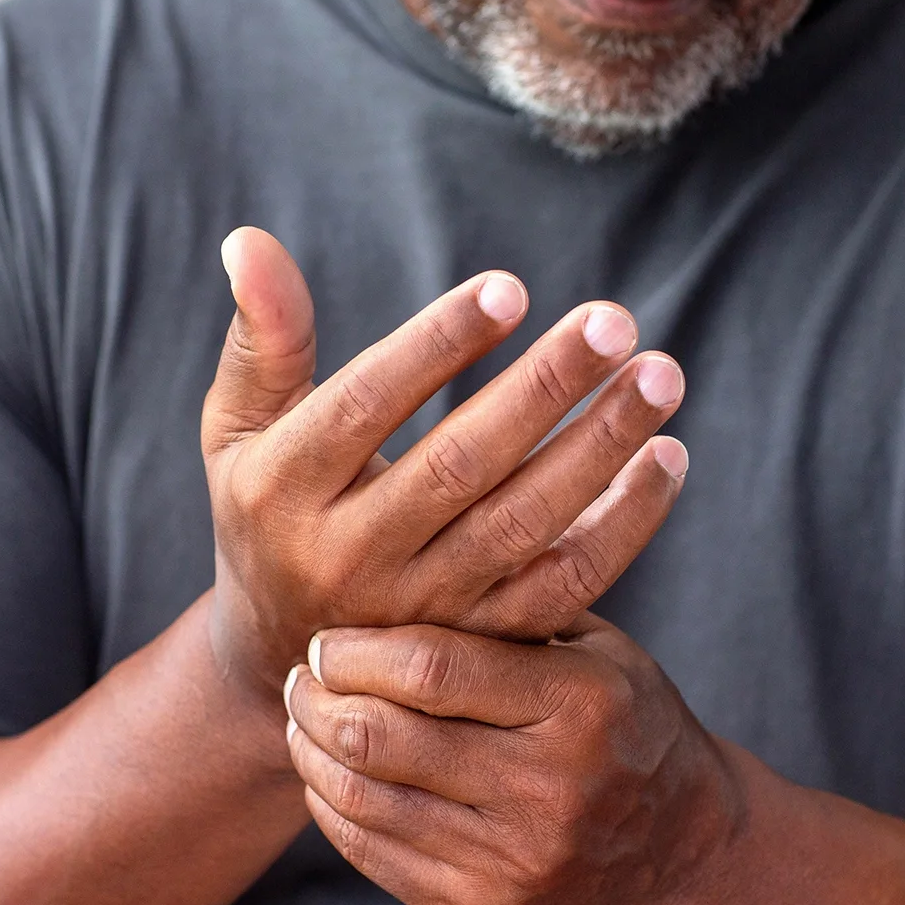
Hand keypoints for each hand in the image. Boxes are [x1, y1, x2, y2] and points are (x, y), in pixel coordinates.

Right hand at [201, 227, 689, 700]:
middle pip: (460, 464)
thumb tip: (251, 239)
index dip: (438, 346)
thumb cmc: (270, 510)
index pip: (366, 406)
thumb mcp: (238, 431)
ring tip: (660, 376)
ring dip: (600, 447)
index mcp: (282, 490)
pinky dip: (624, 524)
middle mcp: (350, 557)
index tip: (511, 288)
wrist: (287, 665)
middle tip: (614, 321)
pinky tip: (667, 457)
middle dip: (545, 389)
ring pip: (524, 524)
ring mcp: (423, 611)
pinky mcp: (483, 644)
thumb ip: (263, 339)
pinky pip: (566, 584)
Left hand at [280, 615, 743, 904]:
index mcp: (581, 704)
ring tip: (304, 723)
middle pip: (384, 739)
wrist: (683, 849)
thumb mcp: (597, 650)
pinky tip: (328, 778)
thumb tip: (398, 557)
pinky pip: (378, 858)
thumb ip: (512, 613)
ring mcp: (519, 861)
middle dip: (319, 703)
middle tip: (301, 679)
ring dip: (314, 757)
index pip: (432, 671)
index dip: (357, 653)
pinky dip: (336, 812)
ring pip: (368, 802)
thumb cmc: (621, 720)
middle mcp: (552, 788)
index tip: (326, 640)